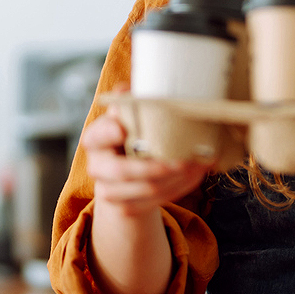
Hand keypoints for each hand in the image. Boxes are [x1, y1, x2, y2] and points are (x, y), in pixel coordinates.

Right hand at [81, 109, 212, 217]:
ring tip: (199, 164)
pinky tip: (197, 173)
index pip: (97, 135)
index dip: (108, 133)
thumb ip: (130, 101)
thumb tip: (128, 87)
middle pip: (121, 171)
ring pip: (144, 189)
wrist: (127, 175)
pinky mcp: (127, 207)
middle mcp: (98, 166)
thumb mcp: (130, 115)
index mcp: (95, 138)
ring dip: (176, 178)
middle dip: (152, 167)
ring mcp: (110, 190)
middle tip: (180, 160)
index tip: (122, 128)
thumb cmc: (132, 135)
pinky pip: (156, 200)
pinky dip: (181, 186)